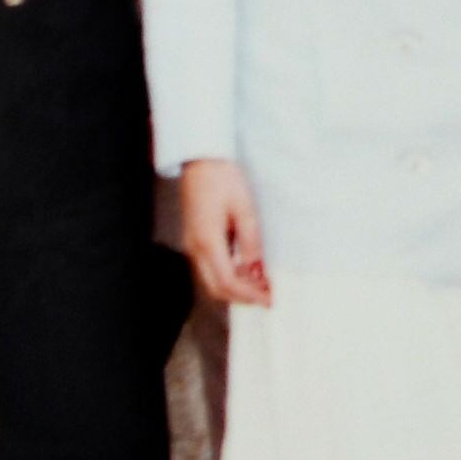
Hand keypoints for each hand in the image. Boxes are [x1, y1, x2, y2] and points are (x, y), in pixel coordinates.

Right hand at [182, 158, 271, 306]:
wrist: (200, 160)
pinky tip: (245, 269)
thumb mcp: (244, 208)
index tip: (268, 299)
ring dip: (235, 287)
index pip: (227, 281)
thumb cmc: (223, 179)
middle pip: (216, 287)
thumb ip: (250, 241)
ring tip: (260, 283)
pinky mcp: (194, 239)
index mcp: (207, 240)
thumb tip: (257, 268)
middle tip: (266, 295)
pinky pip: (209, 268)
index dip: (248, 295)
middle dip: (242, 297)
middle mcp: (195, 248)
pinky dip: (228, 275)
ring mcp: (192, 245)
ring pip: (211, 280)